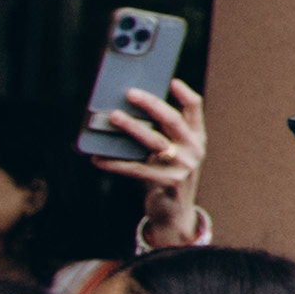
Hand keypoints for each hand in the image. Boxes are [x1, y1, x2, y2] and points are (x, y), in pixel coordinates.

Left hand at [98, 80, 209, 246]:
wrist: (175, 213)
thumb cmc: (167, 175)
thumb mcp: (174, 153)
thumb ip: (162, 134)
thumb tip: (127, 111)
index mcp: (197, 137)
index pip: (195, 107)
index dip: (183, 92)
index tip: (170, 80)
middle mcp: (194, 149)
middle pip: (172, 119)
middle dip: (151, 104)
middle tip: (130, 93)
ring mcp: (182, 166)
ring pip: (154, 141)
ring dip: (132, 127)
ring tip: (113, 116)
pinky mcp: (167, 182)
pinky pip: (136, 169)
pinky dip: (115, 164)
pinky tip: (98, 159)